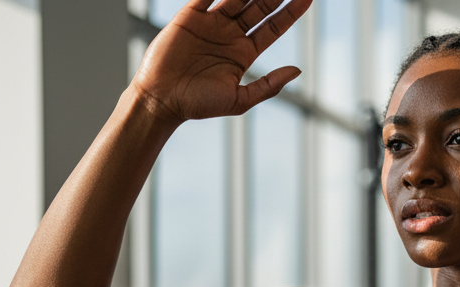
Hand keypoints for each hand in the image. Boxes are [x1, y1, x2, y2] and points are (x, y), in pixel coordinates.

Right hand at [132, 0, 311, 123]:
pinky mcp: (189, 16)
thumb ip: (268, 86)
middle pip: (259, 6)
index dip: (290, 12)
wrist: (162, 100)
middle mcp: (230, 34)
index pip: (273, 26)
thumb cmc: (199, 105)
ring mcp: (211, 23)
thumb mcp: (239, 100)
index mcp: (245, 53)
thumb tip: (297, 70)